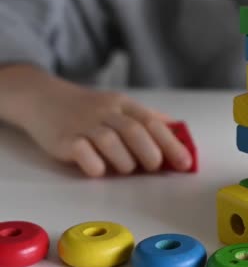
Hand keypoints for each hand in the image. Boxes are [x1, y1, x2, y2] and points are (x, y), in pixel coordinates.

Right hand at [16, 77, 192, 176]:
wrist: (41, 97)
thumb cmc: (89, 109)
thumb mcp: (120, 106)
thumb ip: (148, 119)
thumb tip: (181, 135)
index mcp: (123, 104)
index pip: (152, 122)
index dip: (172, 143)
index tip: (186, 163)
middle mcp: (105, 111)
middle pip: (134, 130)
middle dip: (151, 152)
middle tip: (156, 167)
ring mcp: (83, 124)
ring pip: (110, 141)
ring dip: (125, 160)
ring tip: (128, 169)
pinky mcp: (62, 139)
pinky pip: (82, 151)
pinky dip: (95, 164)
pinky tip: (100, 170)